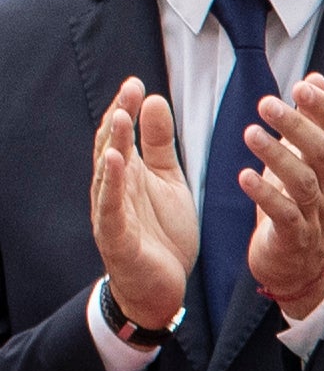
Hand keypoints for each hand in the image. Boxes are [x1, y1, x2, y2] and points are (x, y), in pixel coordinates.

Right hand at [87, 79, 195, 332]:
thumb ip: (160, 145)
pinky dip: (112, 184)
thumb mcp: (168, 182)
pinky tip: (117, 162)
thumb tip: (154, 100)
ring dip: (114, 145)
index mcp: (127, 174)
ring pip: (108, 174)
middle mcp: (114, 189)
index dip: (127, 108)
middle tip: (130, 90)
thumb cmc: (161, 232)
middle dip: (120, 119)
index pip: (122, 136)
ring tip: (121, 117)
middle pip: (112, 148)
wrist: (161, 287)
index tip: (137, 82)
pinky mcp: (116, 237)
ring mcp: (111, 213)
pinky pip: (111, 208)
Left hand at [241, 75, 323, 320]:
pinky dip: (265, 195)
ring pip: (304, 182)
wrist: (301, 265)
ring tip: (250, 133)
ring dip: (277, 156)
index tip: (302, 86)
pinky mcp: (293, 237)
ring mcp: (312, 213)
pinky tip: (244, 177)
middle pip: (322, 152)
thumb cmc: (299, 204)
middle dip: (297, 126)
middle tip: (267, 103)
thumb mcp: (306, 159)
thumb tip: (316, 78)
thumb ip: (310, 119)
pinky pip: (284, 215)